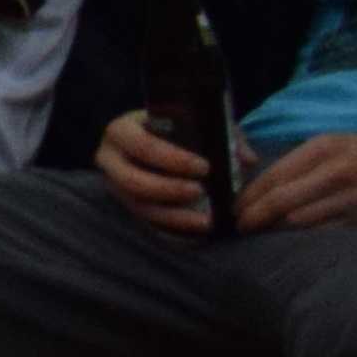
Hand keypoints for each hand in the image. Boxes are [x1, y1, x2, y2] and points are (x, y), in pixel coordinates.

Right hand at [95, 106, 218, 238]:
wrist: (148, 138)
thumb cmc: (172, 126)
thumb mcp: (191, 120)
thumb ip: (220, 133)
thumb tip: (246, 159)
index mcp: (121, 131)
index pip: (142, 146)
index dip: (172, 159)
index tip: (205, 167)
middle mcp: (110, 161)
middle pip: (134, 182)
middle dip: (169, 190)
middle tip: (201, 191)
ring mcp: (115, 187)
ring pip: (140, 208)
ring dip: (173, 217)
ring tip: (206, 221)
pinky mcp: (126, 207)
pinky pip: (146, 225)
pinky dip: (171, 233)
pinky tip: (197, 236)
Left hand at [226, 131, 356, 234]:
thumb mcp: (345, 146)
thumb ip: (310, 164)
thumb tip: (268, 188)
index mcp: (325, 148)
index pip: (274, 175)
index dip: (249, 196)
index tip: (233, 209)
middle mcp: (335, 170)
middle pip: (279, 200)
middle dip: (253, 217)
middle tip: (238, 229)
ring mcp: (351, 196)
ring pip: (299, 220)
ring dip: (276, 232)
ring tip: (258, 239)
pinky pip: (325, 233)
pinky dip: (305, 240)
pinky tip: (293, 246)